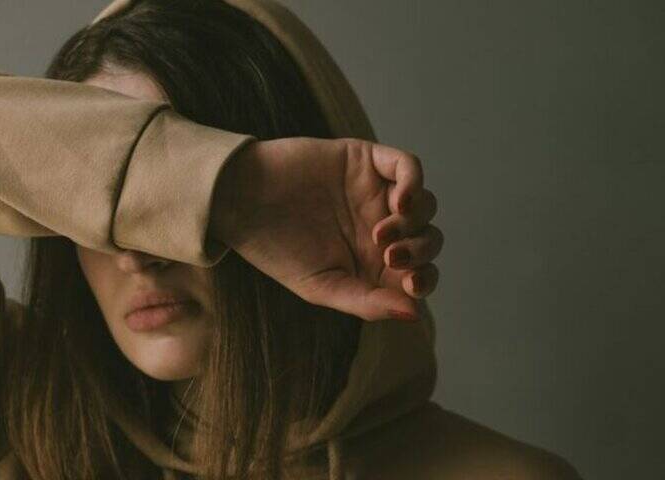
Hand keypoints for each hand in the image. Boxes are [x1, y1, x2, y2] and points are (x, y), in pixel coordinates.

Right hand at [212, 137, 441, 321]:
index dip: (425, 280)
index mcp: (372, 262)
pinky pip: (408, 166)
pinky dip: (415, 183)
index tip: (410, 284)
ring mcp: (376, 192)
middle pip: (428, 239)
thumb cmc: (275, 249)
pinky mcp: (366, 161)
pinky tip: (401, 203)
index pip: (420, 272)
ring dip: (415, 222)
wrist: (241, 201)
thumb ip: (367, 302)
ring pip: (425, 205)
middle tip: (388, 255)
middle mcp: (380, 226)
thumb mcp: (322, 287)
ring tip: (380, 232)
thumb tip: (414, 314)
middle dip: (420, 251)